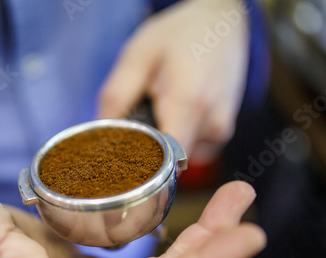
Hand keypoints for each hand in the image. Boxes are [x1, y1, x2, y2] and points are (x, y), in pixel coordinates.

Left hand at [98, 0, 248, 163]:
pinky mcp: (222, 132)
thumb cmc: (178, 34)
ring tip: (158, 107)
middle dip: (145, 149)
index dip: (137, 165)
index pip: (162, 161)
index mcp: (188, 104)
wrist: (222, 23)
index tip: (120, 157)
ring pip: (178, 155)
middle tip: (134, 121)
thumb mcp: (137, 56)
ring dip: (162, 141)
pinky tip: (173, 111)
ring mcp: (220, 131)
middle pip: (167, 161)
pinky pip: (191, 148)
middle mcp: (211, 124)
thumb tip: (102, 136)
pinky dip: (176, 135)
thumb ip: (116, 97)